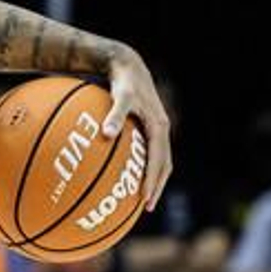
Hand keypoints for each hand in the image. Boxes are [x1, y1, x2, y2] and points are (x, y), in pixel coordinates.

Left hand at [103, 48, 172, 211]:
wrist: (127, 64)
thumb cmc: (123, 80)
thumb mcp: (120, 96)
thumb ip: (114, 115)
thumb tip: (106, 135)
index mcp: (159, 127)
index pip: (159, 161)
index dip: (153, 181)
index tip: (144, 200)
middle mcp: (161, 130)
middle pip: (164, 165)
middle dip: (156, 186)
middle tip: (146, 207)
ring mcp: (156, 128)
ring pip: (159, 160)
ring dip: (152, 179)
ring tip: (140, 199)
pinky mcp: (148, 126)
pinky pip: (148, 152)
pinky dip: (143, 166)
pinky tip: (126, 176)